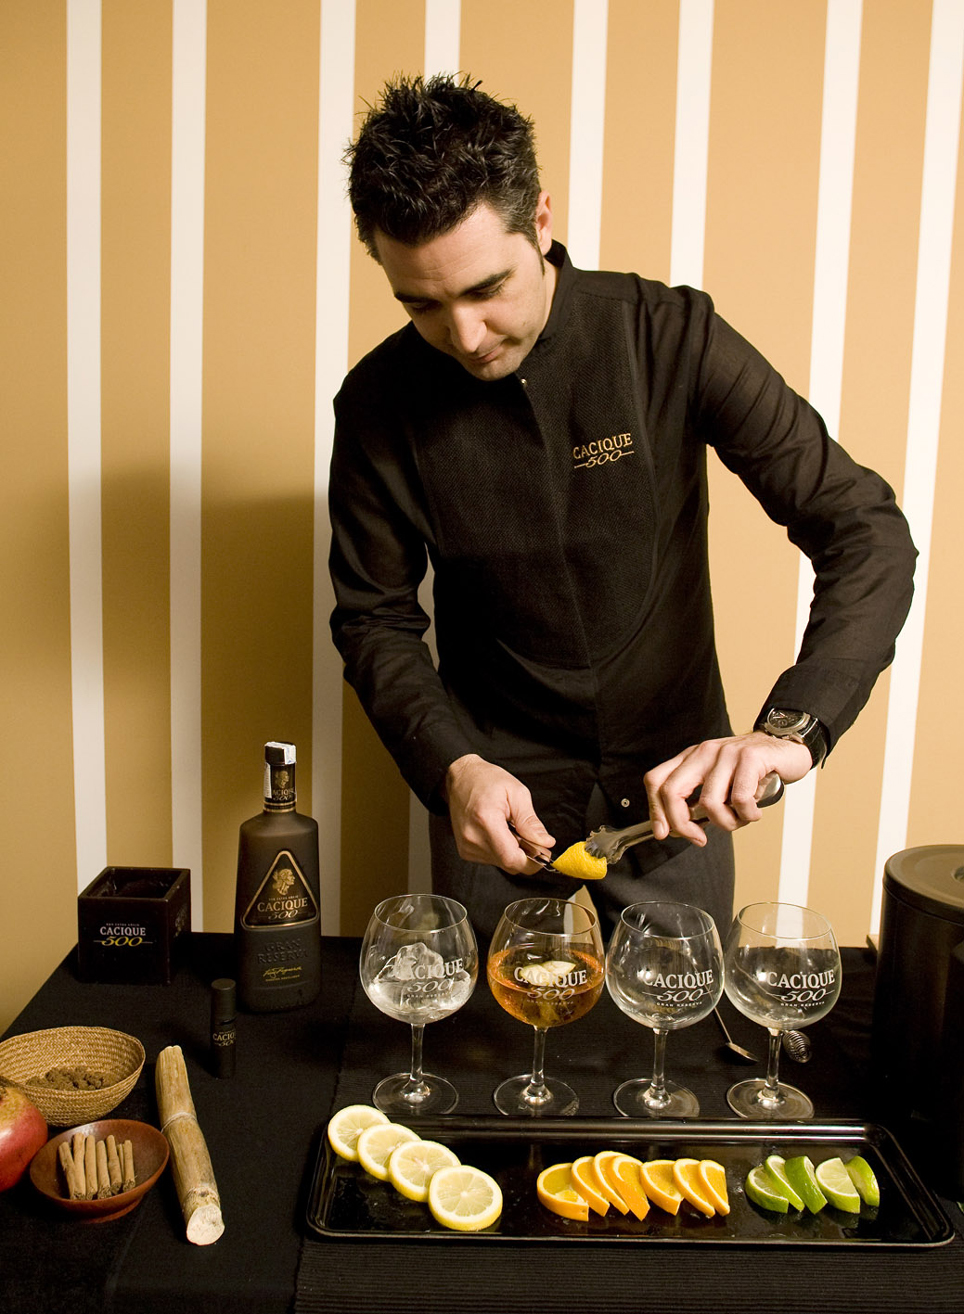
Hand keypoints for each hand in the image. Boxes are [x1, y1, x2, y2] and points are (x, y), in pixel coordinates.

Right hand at [443, 754, 554, 874]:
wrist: (461, 778)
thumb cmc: (487, 780)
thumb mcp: (517, 793)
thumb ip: (531, 822)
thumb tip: (546, 843)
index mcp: (486, 821)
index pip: (511, 858)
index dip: (532, 862)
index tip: (544, 853)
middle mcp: (473, 837)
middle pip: (509, 863)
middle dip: (525, 854)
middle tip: (528, 833)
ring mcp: (466, 846)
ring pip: (502, 863)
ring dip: (512, 850)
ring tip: (509, 828)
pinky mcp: (465, 850)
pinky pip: (492, 859)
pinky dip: (501, 849)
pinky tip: (499, 832)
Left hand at [643, 732, 811, 845]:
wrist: (785, 747)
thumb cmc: (751, 771)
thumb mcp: (719, 783)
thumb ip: (698, 802)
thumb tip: (680, 829)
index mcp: (691, 758)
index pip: (656, 780)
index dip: (655, 810)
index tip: (664, 833)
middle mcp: (703, 752)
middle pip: (671, 791)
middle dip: (681, 824)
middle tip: (699, 838)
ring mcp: (725, 753)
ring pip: (709, 802)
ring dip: (726, 823)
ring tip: (740, 819)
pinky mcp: (749, 757)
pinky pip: (740, 799)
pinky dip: (748, 815)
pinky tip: (754, 812)